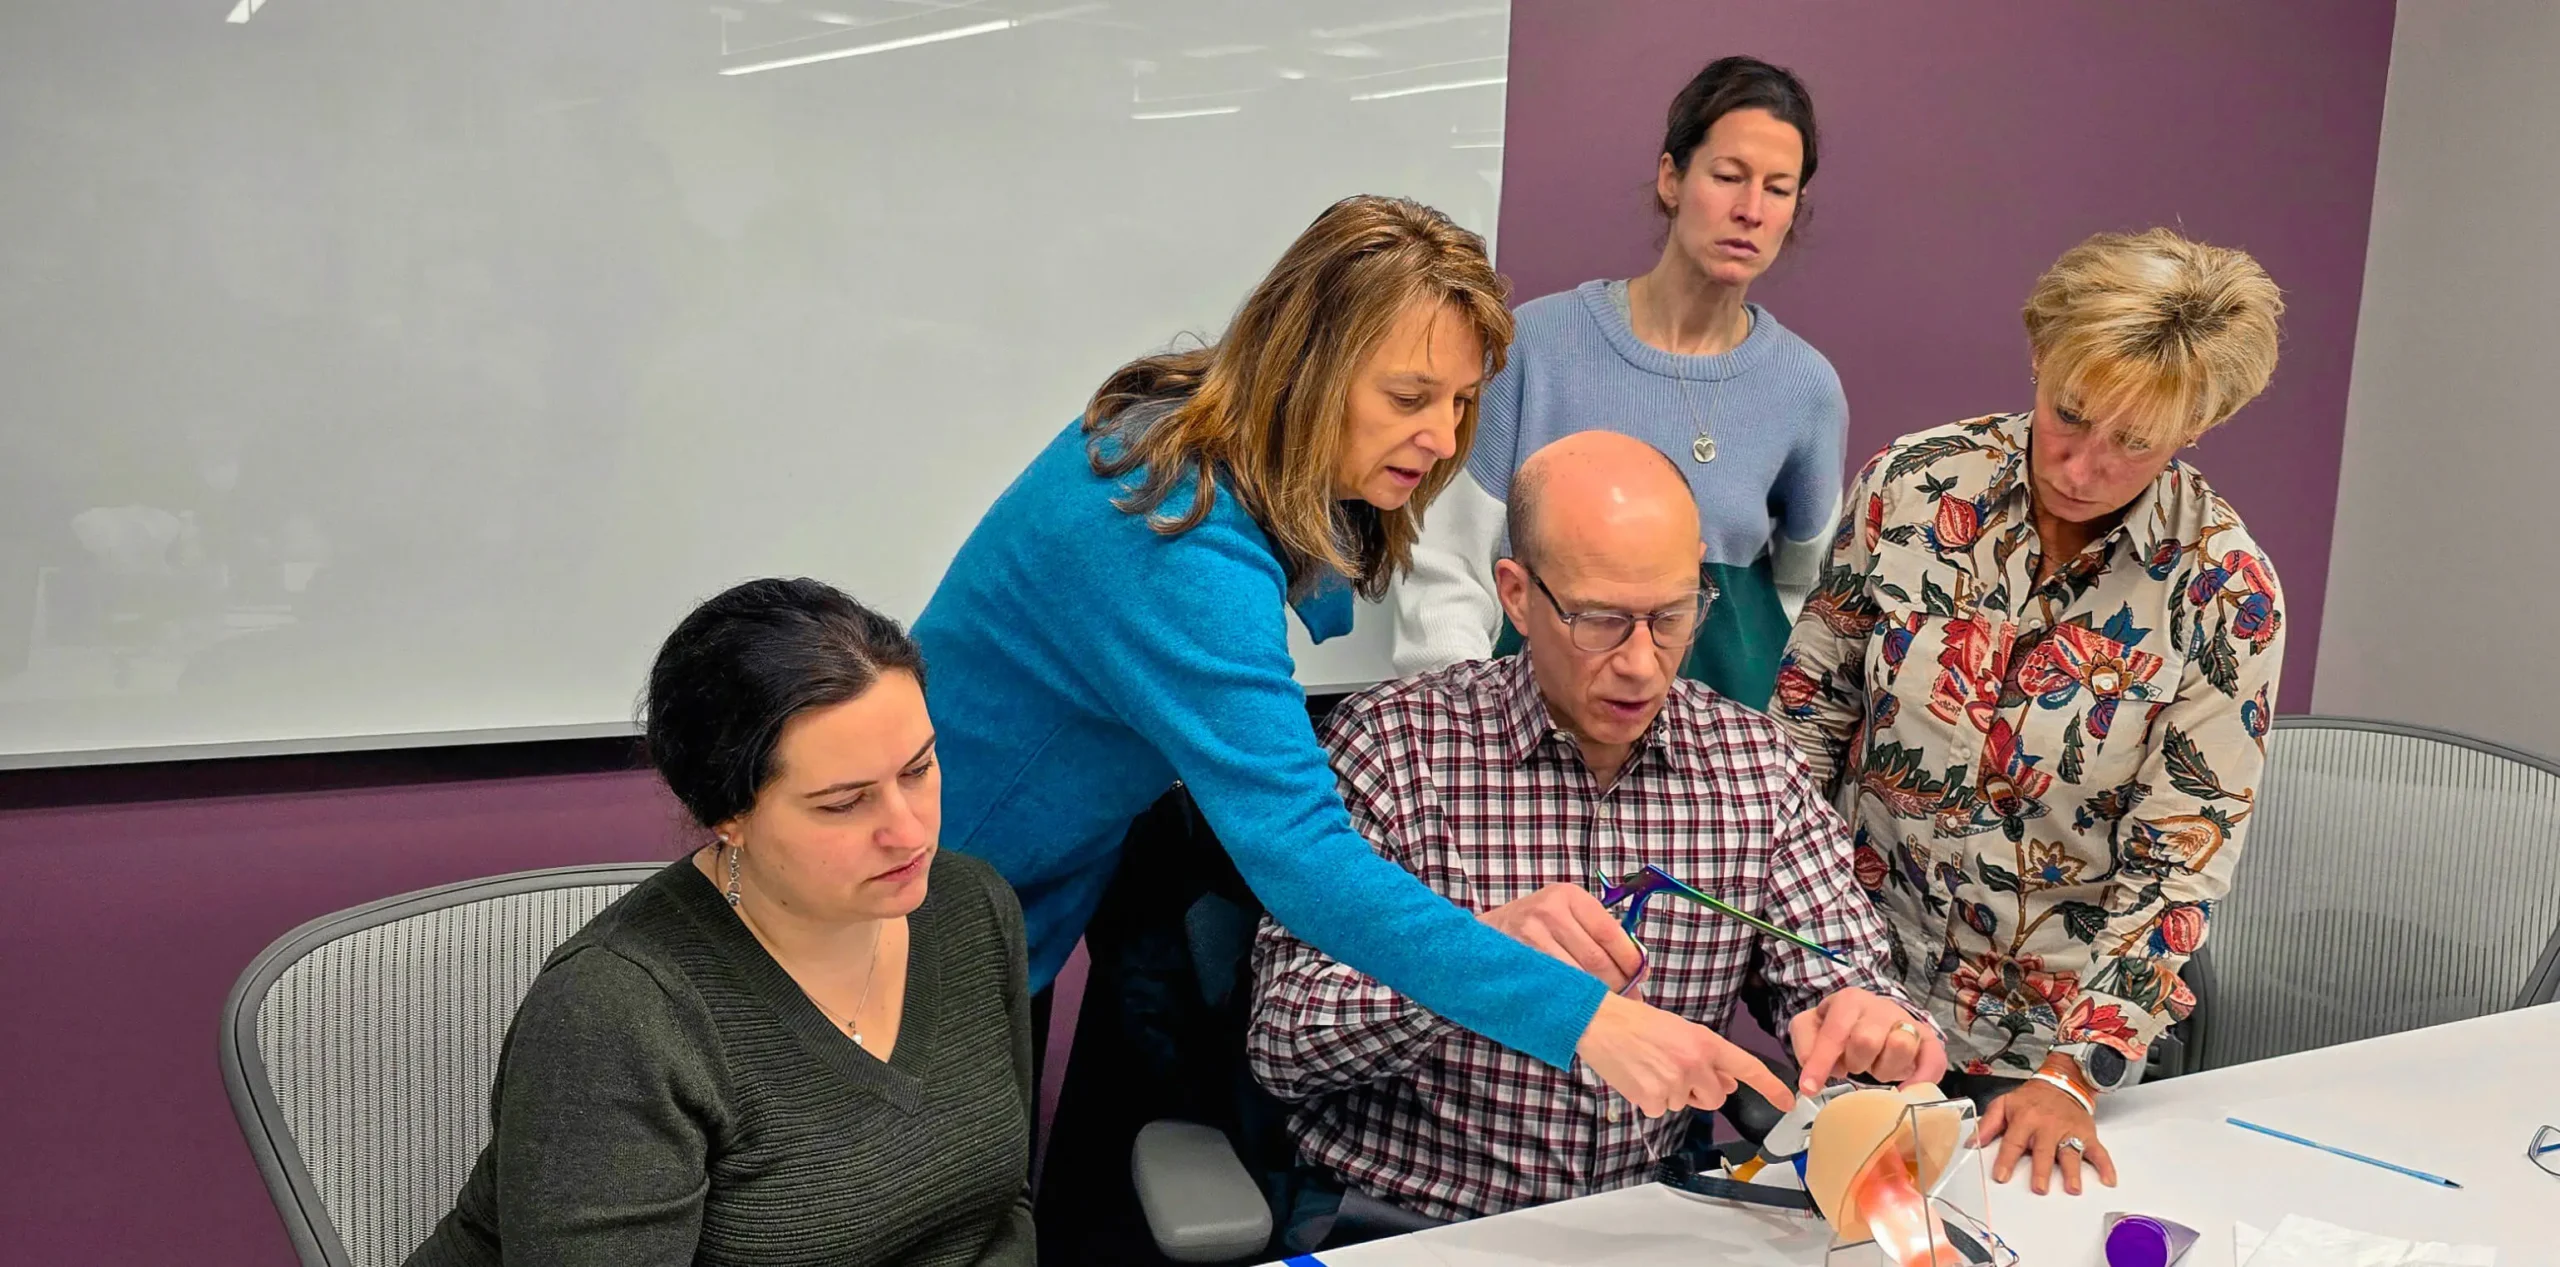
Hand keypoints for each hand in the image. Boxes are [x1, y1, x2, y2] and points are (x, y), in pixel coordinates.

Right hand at [1480, 883, 1643, 991]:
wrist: (1483, 937)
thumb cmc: (1534, 927)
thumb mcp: (1565, 914)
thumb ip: (1596, 932)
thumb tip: (1638, 969)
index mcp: (1570, 896)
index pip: (1610, 933)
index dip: (1630, 961)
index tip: (1639, 978)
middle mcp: (1550, 911)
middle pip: (1597, 960)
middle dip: (1618, 985)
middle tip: (1628, 1000)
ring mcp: (1531, 936)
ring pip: (1579, 977)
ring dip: (1597, 997)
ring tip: (1606, 1006)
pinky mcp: (1520, 960)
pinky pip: (1557, 987)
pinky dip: (1573, 1000)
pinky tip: (1580, 1007)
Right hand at [1575, 990, 1797, 1117]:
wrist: (1601, 1023)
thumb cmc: (1639, 1022)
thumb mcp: (1682, 1031)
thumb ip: (1709, 1057)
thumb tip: (1730, 1082)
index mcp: (1705, 1043)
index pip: (1748, 1068)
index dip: (1770, 1087)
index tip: (1787, 1101)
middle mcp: (1694, 1065)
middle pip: (1715, 1097)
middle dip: (1702, 1090)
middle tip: (1677, 1070)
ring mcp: (1673, 1084)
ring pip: (1685, 1103)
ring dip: (1673, 1092)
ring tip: (1651, 1066)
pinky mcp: (1652, 1099)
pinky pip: (1660, 1109)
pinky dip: (1651, 1098)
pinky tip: (1639, 1077)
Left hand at [1787, 988, 1949, 1092]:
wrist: (1872, 1017)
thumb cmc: (1841, 1026)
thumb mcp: (1811, 1027)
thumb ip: (1805, 1043)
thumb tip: (1813, 1067)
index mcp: (1849, 1001)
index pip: (1835, 1032)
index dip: (1821, 1062)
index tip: (1810, 1088)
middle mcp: (1881, 1007)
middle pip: (1867, 1040)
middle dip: (1855, 1063)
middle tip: (1853, 1066)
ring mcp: (1907, 1022)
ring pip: (1900, 1046)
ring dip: (1884, 1069)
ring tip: (1876, 1068)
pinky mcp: (1928, 1039)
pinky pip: (1934, 1060)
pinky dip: (1921, 1078)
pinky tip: (1906, 1089)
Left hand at [1975, 1079, 2117, 1195]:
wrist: (2061, 1082)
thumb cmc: (2030, 1099)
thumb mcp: (2004, 1104)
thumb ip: (1988, 1124)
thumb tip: (1972, 1143)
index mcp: (2025, 1118)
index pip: (2013, 1141)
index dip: (2006, 1159)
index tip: (2001, 1176)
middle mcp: (2047, 1125)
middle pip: (2043, 1150)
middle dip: (2041, 1169)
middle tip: (2039, 1188)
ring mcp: (2069, 1130)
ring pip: (2070, 1152)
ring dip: (2072, 1171)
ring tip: (2072, 1188)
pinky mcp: (2086, 1134)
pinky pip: (2098, 1150)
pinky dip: (2106, 1165)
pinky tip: (2109, 1180)